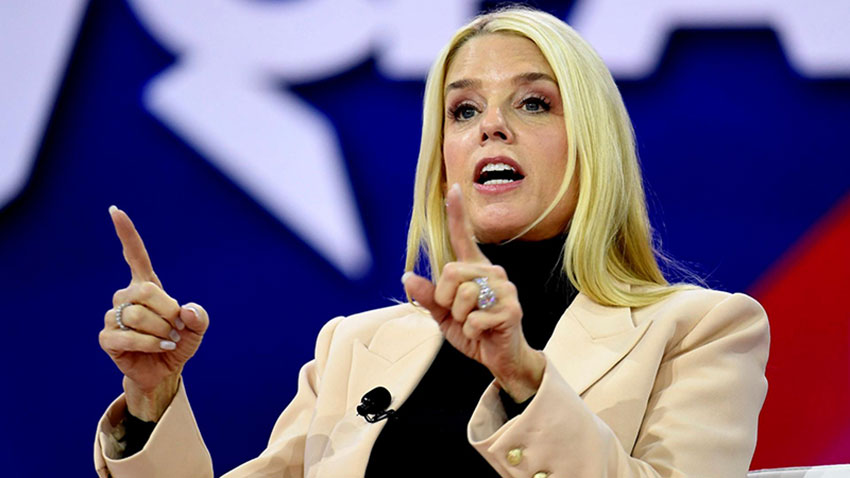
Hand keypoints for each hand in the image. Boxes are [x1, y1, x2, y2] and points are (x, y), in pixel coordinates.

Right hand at [98, 206, 208, 420]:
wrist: (165, 370)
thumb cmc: (178, 342)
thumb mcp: (198, 328)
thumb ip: (200, 316)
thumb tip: (185, 311)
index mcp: (147, 286)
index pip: (135, 255)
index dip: (126, 233)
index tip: (115, 211)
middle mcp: (126, 297)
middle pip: (144, 291)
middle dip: (167, 309)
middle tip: (177, 326)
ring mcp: (113, 317)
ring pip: (136, 315)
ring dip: (161, 329)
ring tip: (169, 338)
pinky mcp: (107, 338)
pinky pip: (127, 336)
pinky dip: (150, 343)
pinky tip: (161, 346)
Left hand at [402, 185, 544, 401]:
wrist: (502, 358)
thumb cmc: (475, 332)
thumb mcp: (444, 316)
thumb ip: (429, 297)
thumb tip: (408, 277)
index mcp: (476, 270)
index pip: (464, 238)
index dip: (457, 214)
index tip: (454, 189)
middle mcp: (493, 273)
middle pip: (450, 272)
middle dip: (444, 299)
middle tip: (458, 314)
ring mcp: (505, 290)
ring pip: (462, 295)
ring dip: (459, 317)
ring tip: (473, 323)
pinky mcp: (511, 309)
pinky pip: (473, 319)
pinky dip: (471, 332)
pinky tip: (483, 333)